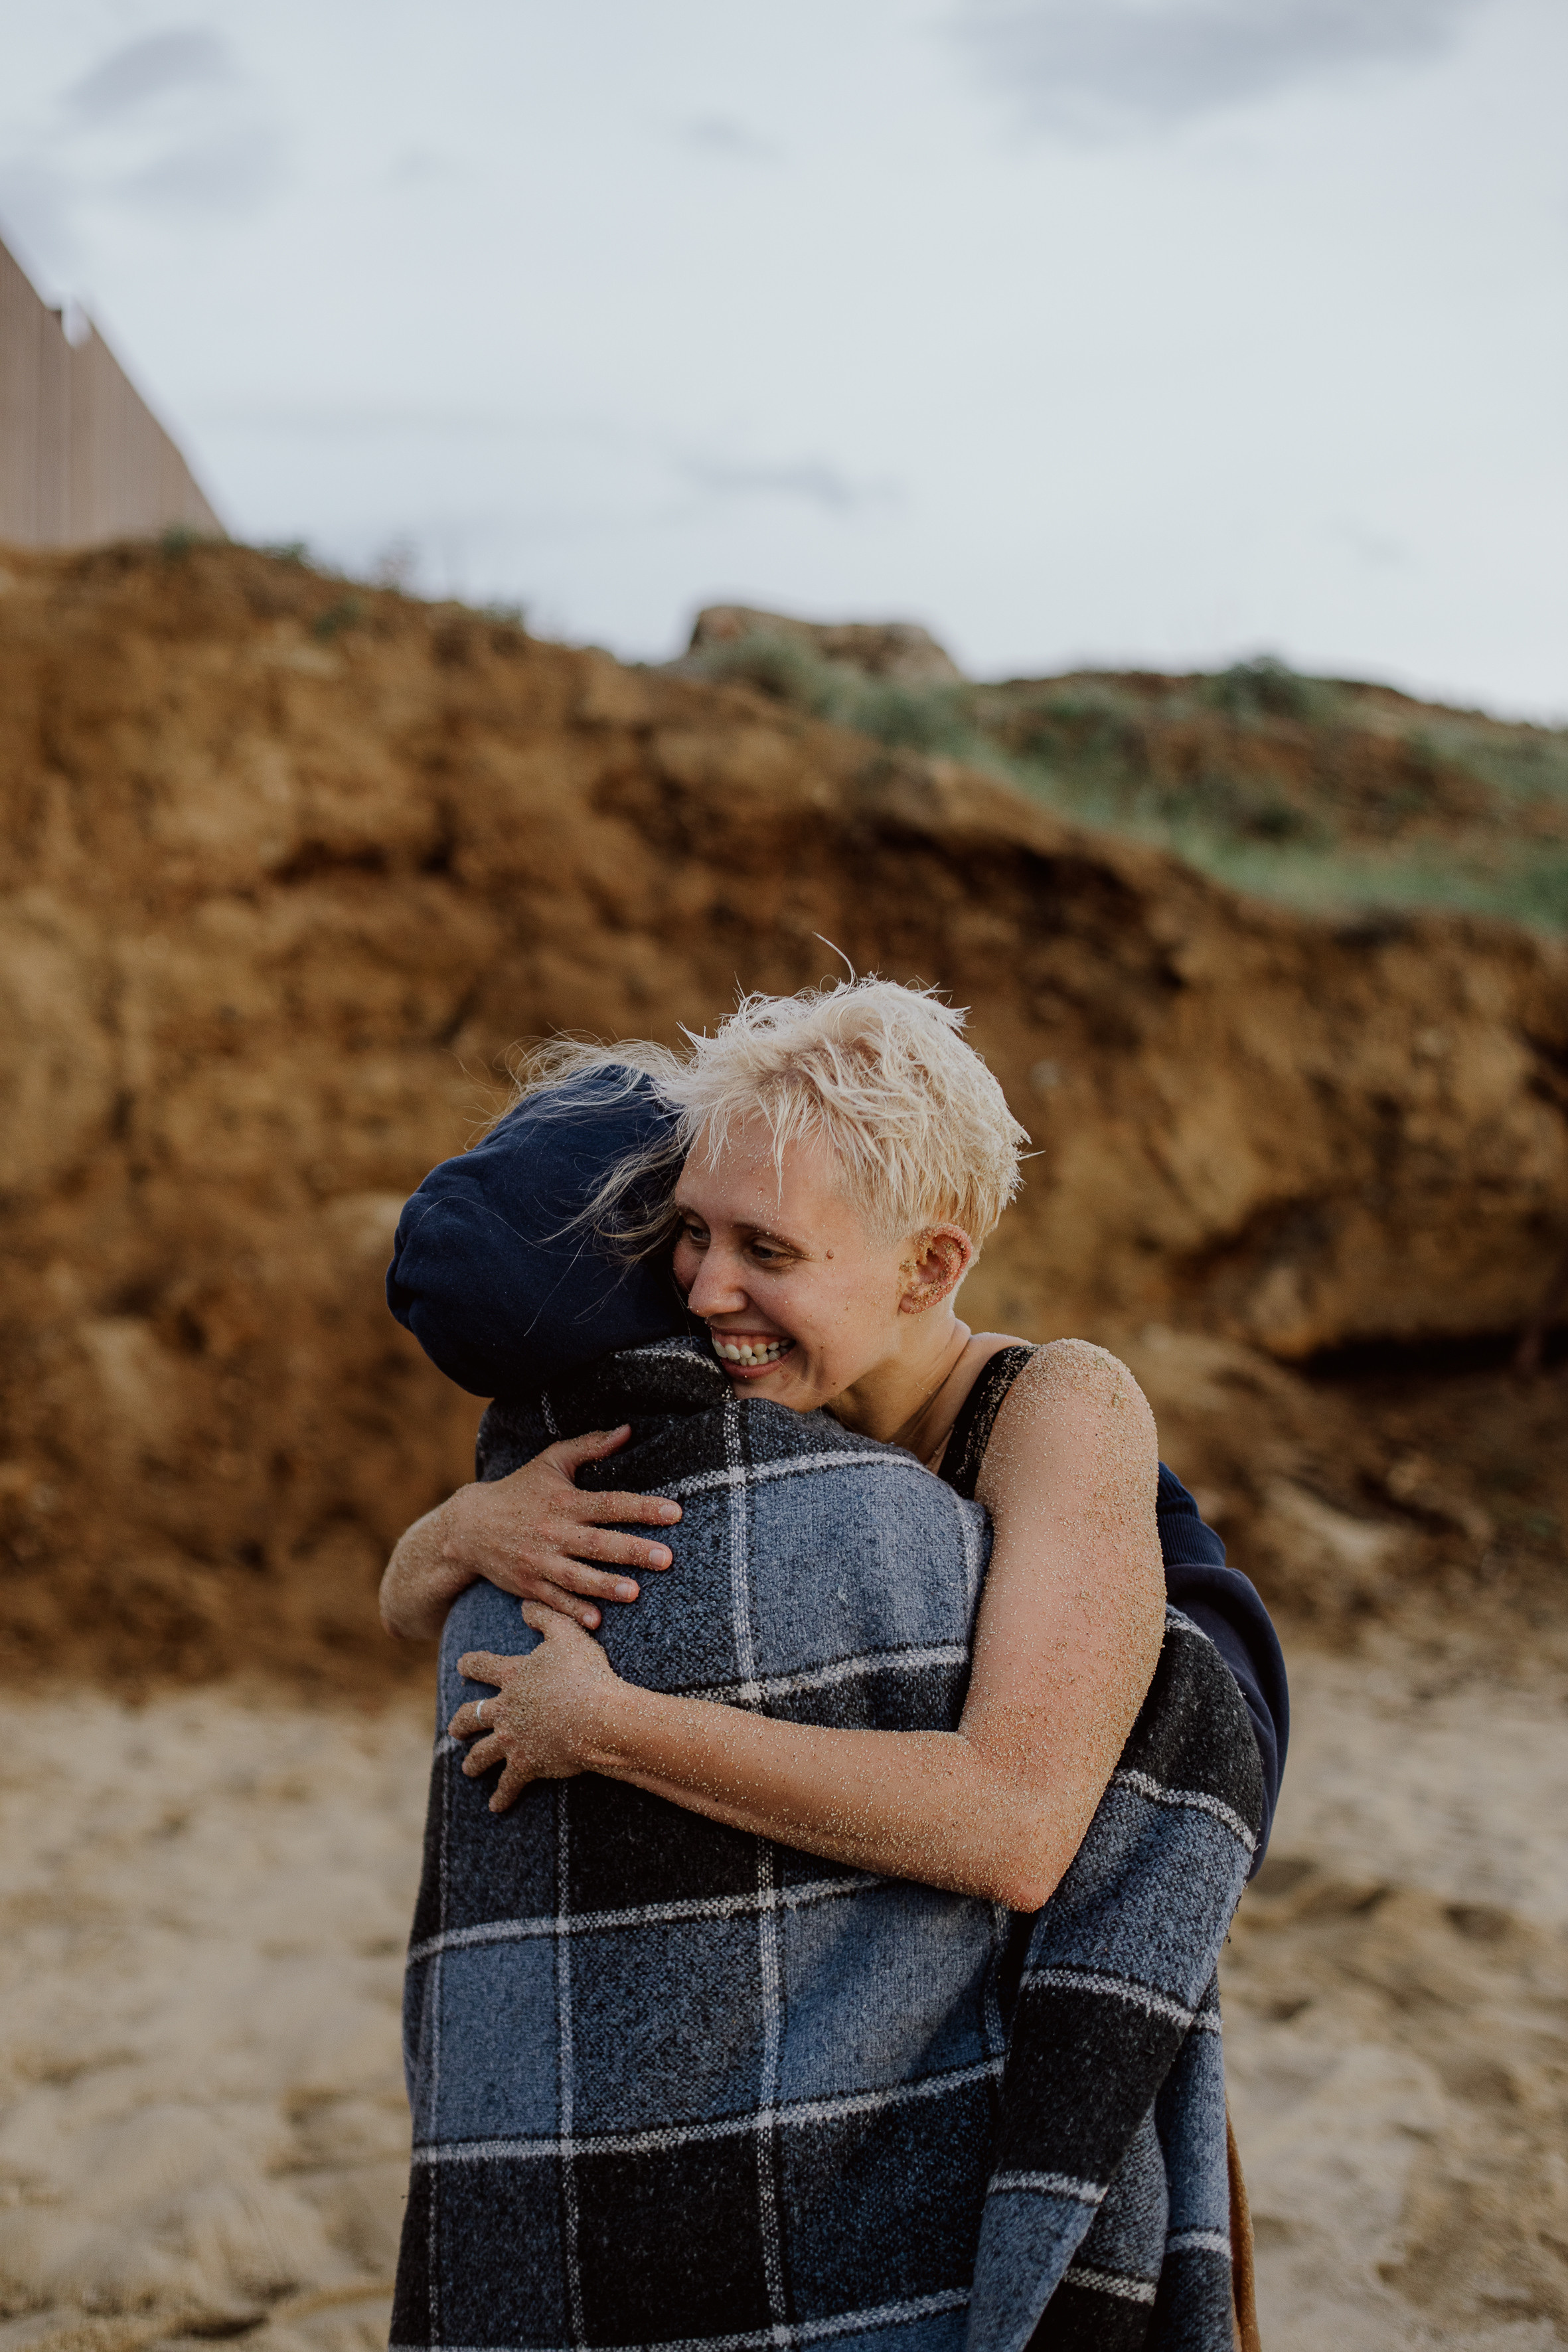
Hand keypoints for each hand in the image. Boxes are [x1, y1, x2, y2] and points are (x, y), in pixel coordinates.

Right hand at [445, 1425, 682, 1628]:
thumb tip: (627, 1431)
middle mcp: (554, 1532)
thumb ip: (590, 1446)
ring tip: (635, 1592)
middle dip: (633, 1551)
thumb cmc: (519, 1489)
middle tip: (667, 1558)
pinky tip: (596, 1620)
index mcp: (565, 1501)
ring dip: (605, 1585)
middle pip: (598, 1543)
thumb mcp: (551, 1461)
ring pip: (577, 1576)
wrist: (469, 1526)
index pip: (610, 1504)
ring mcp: (540, 1561)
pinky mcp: (529, 1585)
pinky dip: (573, 1611)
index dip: (642, 1508)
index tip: (675, 1512)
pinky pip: (554, 1600)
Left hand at [450, 1607, 619, 1811]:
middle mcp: (505, 1709)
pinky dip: (502, 1797)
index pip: (482, 1666)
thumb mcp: (567, 1634)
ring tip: (468, 1770)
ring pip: (482, 1754)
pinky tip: (496, 1806)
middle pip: (472, 1716)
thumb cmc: (584, 1672)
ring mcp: (513, 1739)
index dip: (471, 1664)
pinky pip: (509, 1785)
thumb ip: (544, 1617)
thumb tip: (525, 1605)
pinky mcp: (526, 1765)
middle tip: (454, 1728)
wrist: (596, 1716)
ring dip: (474, 1763)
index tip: (461, 1665)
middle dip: (462, 1722)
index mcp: (513, 1677)